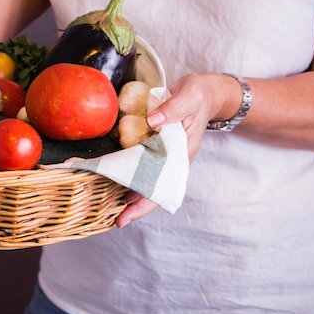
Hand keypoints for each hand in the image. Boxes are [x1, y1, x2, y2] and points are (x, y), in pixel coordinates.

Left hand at [116, 73, 239, 226]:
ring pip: (146, 182)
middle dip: (134, 207)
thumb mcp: (189, 97)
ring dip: (129, 193)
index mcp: (182, 154)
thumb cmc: (197, 96)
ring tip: (109, 206)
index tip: (126, 215)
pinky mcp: (156, 149)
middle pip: (153, 191)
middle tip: (114, 220)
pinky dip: (129, 175)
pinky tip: (114, 180)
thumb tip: (153, 121)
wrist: (204, 94)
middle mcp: (172, 161)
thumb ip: (173, 109)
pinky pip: (142, 167)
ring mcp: (165, 157)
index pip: (163, 187)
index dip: (145, 203)